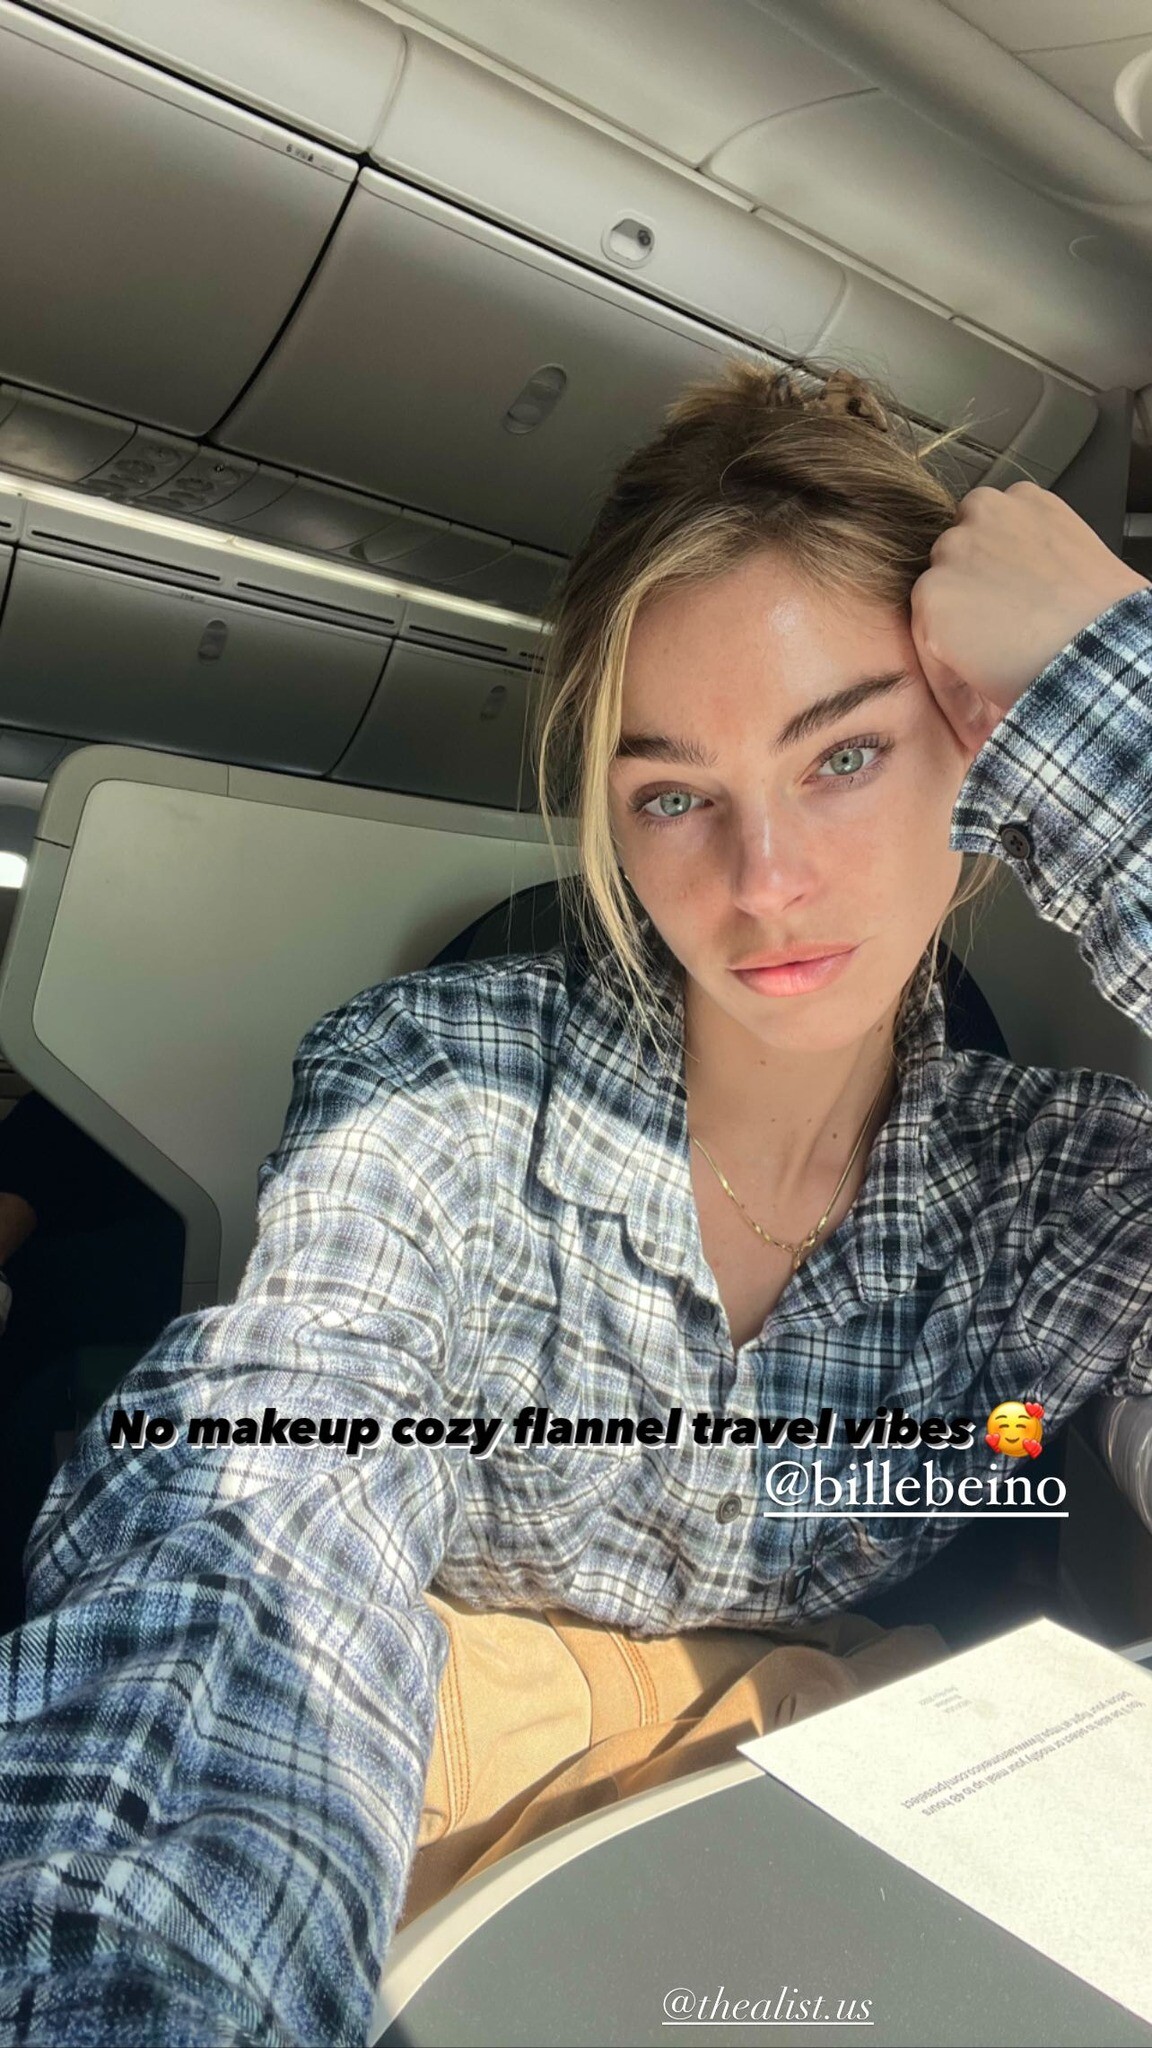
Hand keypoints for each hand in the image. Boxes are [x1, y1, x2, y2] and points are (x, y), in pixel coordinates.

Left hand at [910, 482, 1149, 763]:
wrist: (1100, 646)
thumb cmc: (1105, 614)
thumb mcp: (1075, 556)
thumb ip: (1036, 557)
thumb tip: (1023, 590)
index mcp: (1025, 500)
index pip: (985, 536)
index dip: (989, 582)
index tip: (1001, 616)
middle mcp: (985, 512)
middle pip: (954, 560)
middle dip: (967, 600)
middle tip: (990, 645)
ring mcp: (954, 552)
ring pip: (936, 602)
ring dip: (953, 637)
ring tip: (983, 679)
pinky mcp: (933, 597)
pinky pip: (927, 646)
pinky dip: (947, 680)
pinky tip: (974, 704)